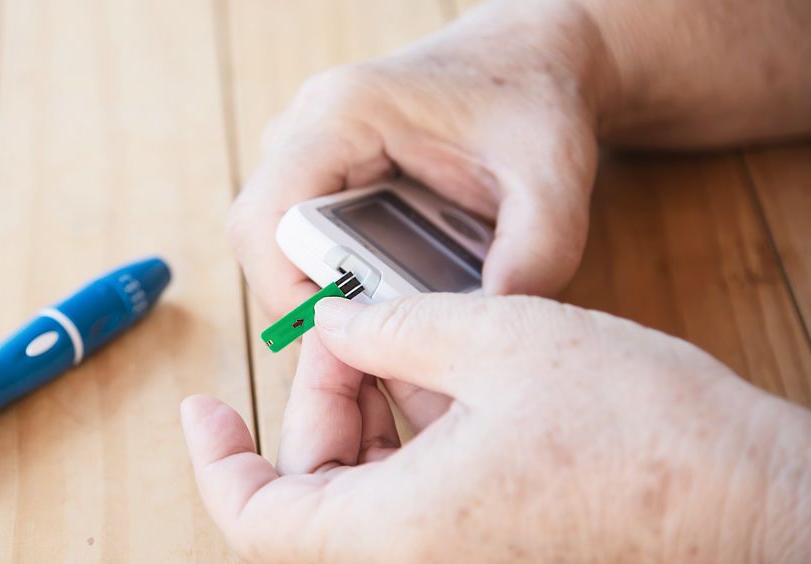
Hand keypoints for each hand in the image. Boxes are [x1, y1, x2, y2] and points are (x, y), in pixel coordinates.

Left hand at [181, 294, 810, 561]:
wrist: (759, 503)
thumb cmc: (644, 431)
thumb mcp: (500, 340)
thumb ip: (394, 328)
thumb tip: (338, 325)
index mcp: (396, 534)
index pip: (254, 519)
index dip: (213, 461)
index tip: (202, 406)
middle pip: (312, 494)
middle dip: (319, 403)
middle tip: (351, 329)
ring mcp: (460, 563)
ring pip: (367, 495)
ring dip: (368, 416)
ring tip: (405, 342)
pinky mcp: (497, 551)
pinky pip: (419, 503)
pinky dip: (413, 441)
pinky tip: (445, 380)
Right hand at [227, 3, 608, 315]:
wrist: (528, 59)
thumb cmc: (531, 102)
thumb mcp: (551, 179)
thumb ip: (535, 254)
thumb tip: (483, 332)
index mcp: (344, 115)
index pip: (266, 223)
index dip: (291, 293)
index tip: (352, 338)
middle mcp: (305, 128)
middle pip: (263, 244)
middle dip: (311, 303)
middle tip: (377, 346)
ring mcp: (305, 149)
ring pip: (276, 247)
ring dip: (324, 293)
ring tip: (391, 326)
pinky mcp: (319, 170)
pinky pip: (300, 241)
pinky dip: (337, 279)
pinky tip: (392, 299)